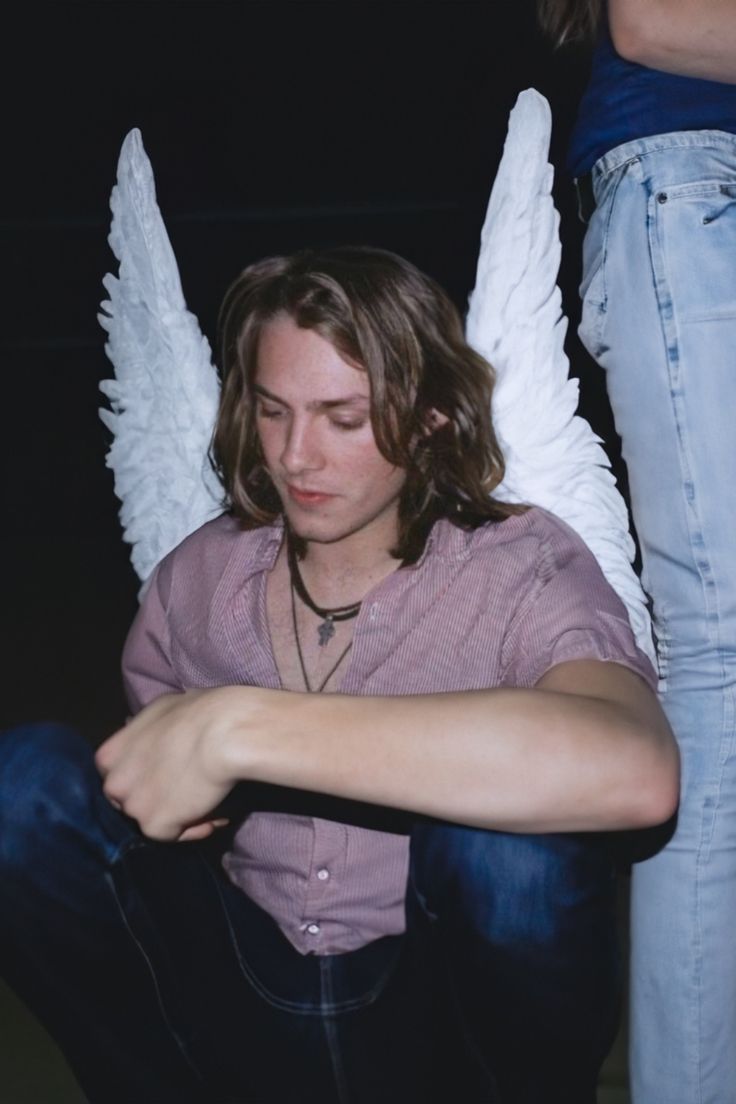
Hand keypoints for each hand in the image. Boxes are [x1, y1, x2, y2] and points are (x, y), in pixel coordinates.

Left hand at [96, 688, 239, 841]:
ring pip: (152, 819)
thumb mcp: (162, 711)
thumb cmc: (200, 713)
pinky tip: (215, 816)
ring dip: (178, 815)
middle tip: (187, 791)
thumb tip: (155, 737)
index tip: (164, 775)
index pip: (115, 776)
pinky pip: (173, 836)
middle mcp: (114, 783)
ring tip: (209, 803)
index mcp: (109, 754)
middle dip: (154, 799)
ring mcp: (132, 807)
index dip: (140, 778)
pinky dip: (194, 829)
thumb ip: (148, 733)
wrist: (224, 733)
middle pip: (129, 801)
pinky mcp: (155, 827)